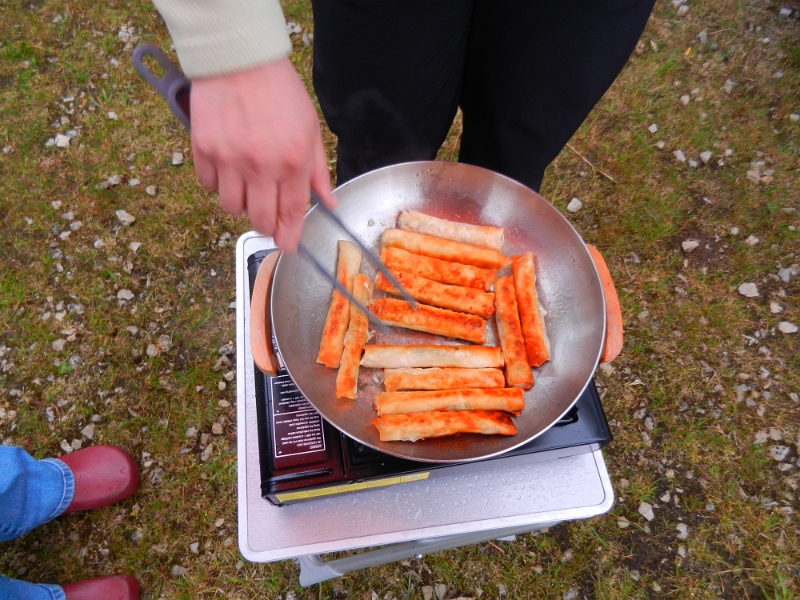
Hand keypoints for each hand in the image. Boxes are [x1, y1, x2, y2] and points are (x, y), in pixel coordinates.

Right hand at [190, 58, 334, 250]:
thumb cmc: (280, 91)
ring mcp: (229, 158)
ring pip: (230, 207)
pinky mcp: (203, 149)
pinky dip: (217, 183)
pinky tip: (227, 166)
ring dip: (240, 202)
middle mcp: (261, 165)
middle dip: (265, 223)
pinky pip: (207, 185)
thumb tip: (328, 202)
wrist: (240, 58)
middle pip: (258, 219)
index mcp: (293, 161)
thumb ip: (317, 171)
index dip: (288, 234)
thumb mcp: (310, 129)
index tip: (286, 246)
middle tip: (266, 214)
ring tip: (247, 182)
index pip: (292, 212)